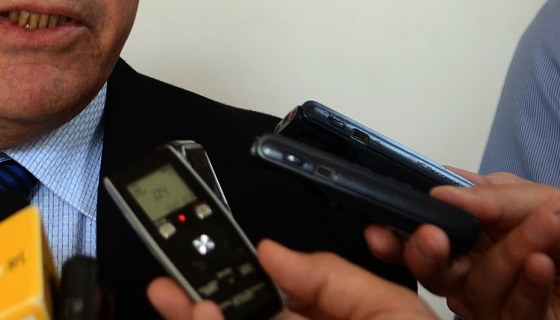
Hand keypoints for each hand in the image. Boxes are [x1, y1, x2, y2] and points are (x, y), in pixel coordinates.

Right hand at [147, 239, 433, 319]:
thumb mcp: (395, 314)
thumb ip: (334, 278)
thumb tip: (271, 252)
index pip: (274, 293)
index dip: (237, 272)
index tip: (209, 254)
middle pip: (243, 316)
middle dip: (202, 298)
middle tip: (170, 281)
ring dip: (200, 319)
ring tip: (179, 302)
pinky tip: (199, 318)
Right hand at [367, 171, 559, 319]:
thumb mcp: (541, 197)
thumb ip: (491, 196)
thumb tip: (438, 193)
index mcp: (477, 231)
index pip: (424, 234)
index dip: (397, 235)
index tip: (383, 228)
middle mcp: (482, 267)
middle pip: (434, 270)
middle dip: (427, 254)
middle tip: (434, 236)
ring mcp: (504, 301)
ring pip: (474, 290)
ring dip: (507, 258)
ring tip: (544, 227)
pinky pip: (513, 312)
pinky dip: (528, 286)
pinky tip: (542, 263)